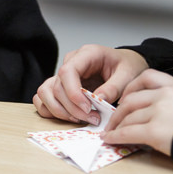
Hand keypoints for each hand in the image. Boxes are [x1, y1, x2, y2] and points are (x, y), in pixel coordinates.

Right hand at [33, 44, 148, 123]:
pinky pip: (44, 98)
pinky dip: (51, 110)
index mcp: (87, 54)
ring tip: (80, 119)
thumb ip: (114, 87)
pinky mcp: (60, 86)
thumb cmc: (126, 66)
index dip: (73, 92)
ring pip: (45, 93)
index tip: (87, 108)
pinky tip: (69, 117)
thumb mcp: (128, 74)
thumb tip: (98, 100)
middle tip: (92, 119)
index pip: (67, 71)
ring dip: (59, 110)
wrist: (126, 65)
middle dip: (71, 108)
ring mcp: (62, 74)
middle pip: (56, 86)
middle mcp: (70, 62)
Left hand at [101, 69, 172, 155]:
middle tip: (113, 119)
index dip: (132, 87)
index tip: (125, 97)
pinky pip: (129, 132)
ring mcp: (160, 111)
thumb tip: (164, 111)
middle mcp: (167, 94)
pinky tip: (110, 139)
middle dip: (119, 110)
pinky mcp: (156, 130)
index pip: (148, 76)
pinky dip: (116, 136)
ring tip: (110, 131)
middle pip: (133, 98)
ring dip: (116, 125)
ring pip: (129, 116)